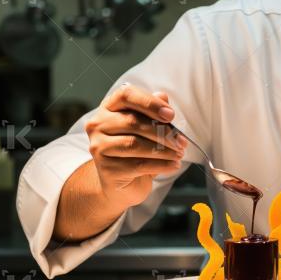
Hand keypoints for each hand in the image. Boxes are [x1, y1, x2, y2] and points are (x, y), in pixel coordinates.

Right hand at [85, 84, 187, 207]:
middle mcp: (98, 125)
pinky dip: (161, 165)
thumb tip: (163, 97)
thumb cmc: (137, 151)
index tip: (171, 115)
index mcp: (109, 108)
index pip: (126, 95)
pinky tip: (174, 165)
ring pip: (135, 144)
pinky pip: (138, 164)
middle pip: (132, 122)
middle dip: (163, 132)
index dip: (149, 103)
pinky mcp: (106, 168)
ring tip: (180, 154)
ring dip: (163, 150)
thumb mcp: (148, 130)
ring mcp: (99, 147)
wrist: (122, 184)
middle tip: (182, 142)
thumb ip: (154, 112)